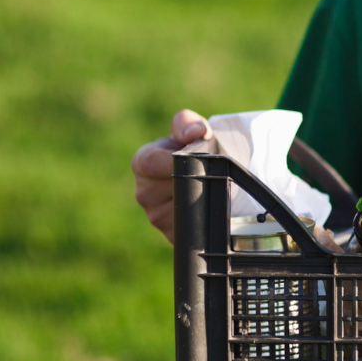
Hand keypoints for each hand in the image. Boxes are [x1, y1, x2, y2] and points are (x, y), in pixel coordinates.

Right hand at [132, 109, 211, 242]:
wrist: (206, 178)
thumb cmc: (195, 152)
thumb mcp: (191, 132)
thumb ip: (188, 124)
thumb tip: (196, 132)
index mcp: (143, 163)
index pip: (150, 163)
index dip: (174, 159)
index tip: (197, 157)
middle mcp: (144, 193)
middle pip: (175, 188)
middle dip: (199, 180)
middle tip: (217, 175)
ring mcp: (157, 217)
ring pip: (186, 209)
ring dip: (206, 199)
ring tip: (217, 189)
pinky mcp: (172, 236)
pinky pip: (193, 230)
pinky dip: (208, 220)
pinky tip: (214, 208)